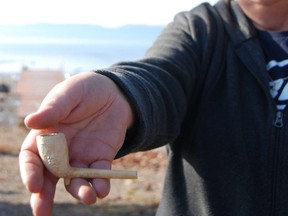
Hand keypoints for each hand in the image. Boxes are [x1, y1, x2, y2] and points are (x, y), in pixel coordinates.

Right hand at [19, 72, 132, 215]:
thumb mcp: (69, 93)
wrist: (115, 93)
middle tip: (42, 211)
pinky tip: (102, 189)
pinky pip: (99, 174)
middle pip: (49, 176)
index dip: (30, 171)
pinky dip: (101, 183)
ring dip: (79, 191)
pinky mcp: (101, 157)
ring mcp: (81, 156)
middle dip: (44, 195)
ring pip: (75, 180)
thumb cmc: (86, 89)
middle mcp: (61, 150)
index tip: (34, 185)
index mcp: (47, 134)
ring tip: (88, 197)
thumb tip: (30, 121)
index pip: (32, 157)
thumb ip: (53, 108)